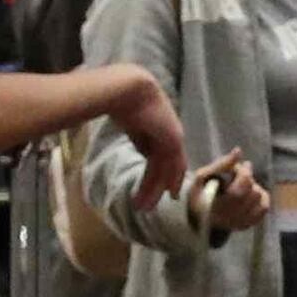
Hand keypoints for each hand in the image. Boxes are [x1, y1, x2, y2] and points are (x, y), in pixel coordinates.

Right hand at [105, 69, 188, 203]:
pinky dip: (167, 182)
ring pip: (167, 171)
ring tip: (144, 207)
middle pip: (164, 168)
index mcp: (160, 130)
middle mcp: (170, 135)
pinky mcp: (174, 140)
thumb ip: (139, 138)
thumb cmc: (123, 101)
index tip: (150, 189)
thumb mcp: (132, 125)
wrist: (129, 89)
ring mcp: (174, 138)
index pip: (160, 158)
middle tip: (146, 205)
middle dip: (155, 187)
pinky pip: (171, 166)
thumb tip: (140, 150)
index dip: (157, 175)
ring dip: (156, 190)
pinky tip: (166, 195)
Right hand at [197, 153, 272, 236]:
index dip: (245, 174)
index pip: (238, 192)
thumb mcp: (203, 177)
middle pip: (252, 194)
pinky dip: (261, 197)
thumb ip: (221, 164)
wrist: (199, 215)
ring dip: (254, 187)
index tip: (244, 164)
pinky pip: (264, 208)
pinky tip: (251, 193)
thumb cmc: (199, 193)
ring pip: (260, 200)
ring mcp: (240, 222)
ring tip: (244, 184)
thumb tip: (238, 151)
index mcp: (215, 206)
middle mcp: (230, 217)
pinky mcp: (248, 224)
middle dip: (250, 178)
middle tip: (243, 171)